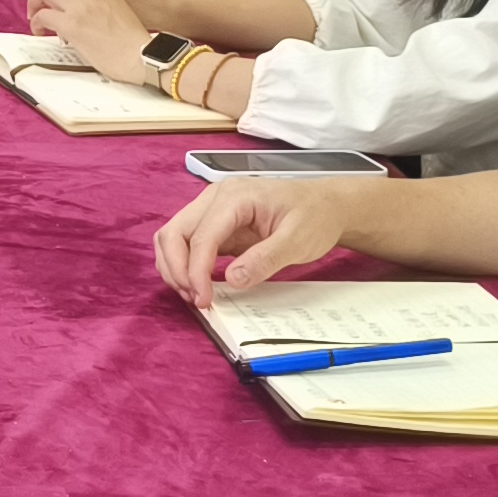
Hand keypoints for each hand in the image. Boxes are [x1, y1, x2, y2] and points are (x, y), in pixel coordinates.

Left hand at [25, 0, 161, 69]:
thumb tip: (74, 8)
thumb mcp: (116, 8)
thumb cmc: (131, 41)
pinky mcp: (71, 25)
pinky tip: (40, 30)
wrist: (139, 56)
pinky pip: (43, 15)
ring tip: (36, 18)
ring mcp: (79, 7)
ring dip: (36, 5)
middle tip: (38, 7)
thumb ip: (95, 2)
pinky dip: (36, 22)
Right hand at [153, 179, 362, 307]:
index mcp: (235, 197)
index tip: (204, 299)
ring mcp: (212, 210)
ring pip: (173, 237)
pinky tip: (198, 284)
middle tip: (195, 299)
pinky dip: (184, 265)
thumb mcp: (298, 240)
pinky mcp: (215, 224)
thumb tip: (232, 280)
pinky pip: (186, 243)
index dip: (196, 271)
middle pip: (174, 232)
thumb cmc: (314, 215)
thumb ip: (265, 259)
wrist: (325, 205)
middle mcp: (216, 199)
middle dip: (177, 269)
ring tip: (194, 294)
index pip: (201, 236)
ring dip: (174, 267)